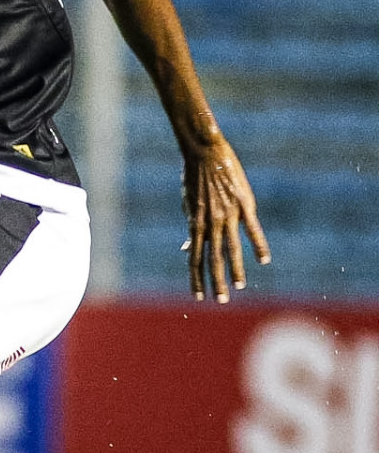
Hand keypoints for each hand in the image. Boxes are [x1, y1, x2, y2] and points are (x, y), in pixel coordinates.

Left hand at [182, 136, 270, 302]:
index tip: (198, 296)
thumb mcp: (188, 204)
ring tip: (238, 286)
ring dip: (234, 269)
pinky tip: (264, 260)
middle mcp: (210, 222)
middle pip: (213, 258)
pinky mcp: (243, 204)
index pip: (195, 259)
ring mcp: (227, 214)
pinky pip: (252, 229)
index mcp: (196, 223)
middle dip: (215, 281)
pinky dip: (258, 244)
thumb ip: (191, 228)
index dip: (196, 278)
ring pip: (231, 247)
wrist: (204, 152)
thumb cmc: (194, 179)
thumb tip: (189, 249)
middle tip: (221, 300)